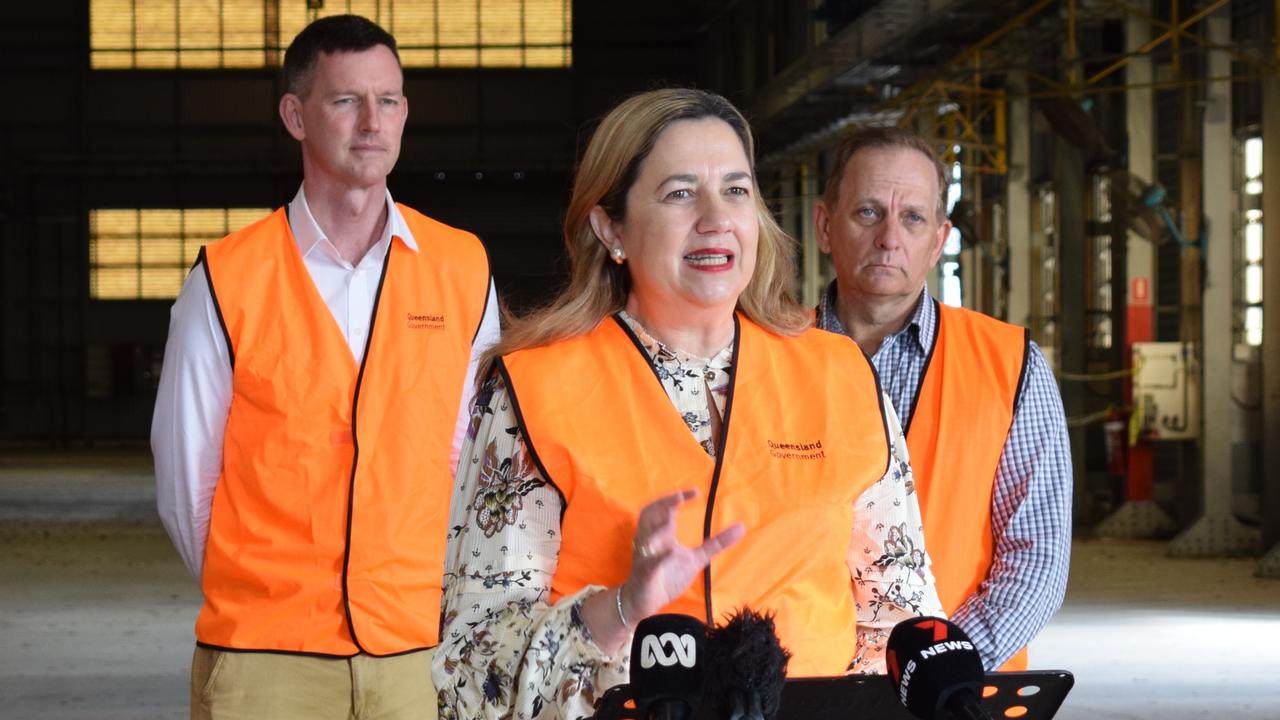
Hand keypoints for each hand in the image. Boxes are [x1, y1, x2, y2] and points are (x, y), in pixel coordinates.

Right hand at [620, 488, 745, 625]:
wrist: (644, 601)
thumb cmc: (668, 576)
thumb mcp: (697, 559)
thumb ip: (717, 543)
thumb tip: (742, 527)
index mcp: (663, 534)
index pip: (664, 508)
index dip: (676, 497)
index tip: (696, 491)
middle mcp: (651, 541)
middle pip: (648, 514)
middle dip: (662, 504)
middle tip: (679, 498)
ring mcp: (646, 557)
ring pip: (645, 537)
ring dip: (655, 527)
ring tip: (669, 518)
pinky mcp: (645, 576)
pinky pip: (649, 564)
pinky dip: (658, 558)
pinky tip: (670, 553)